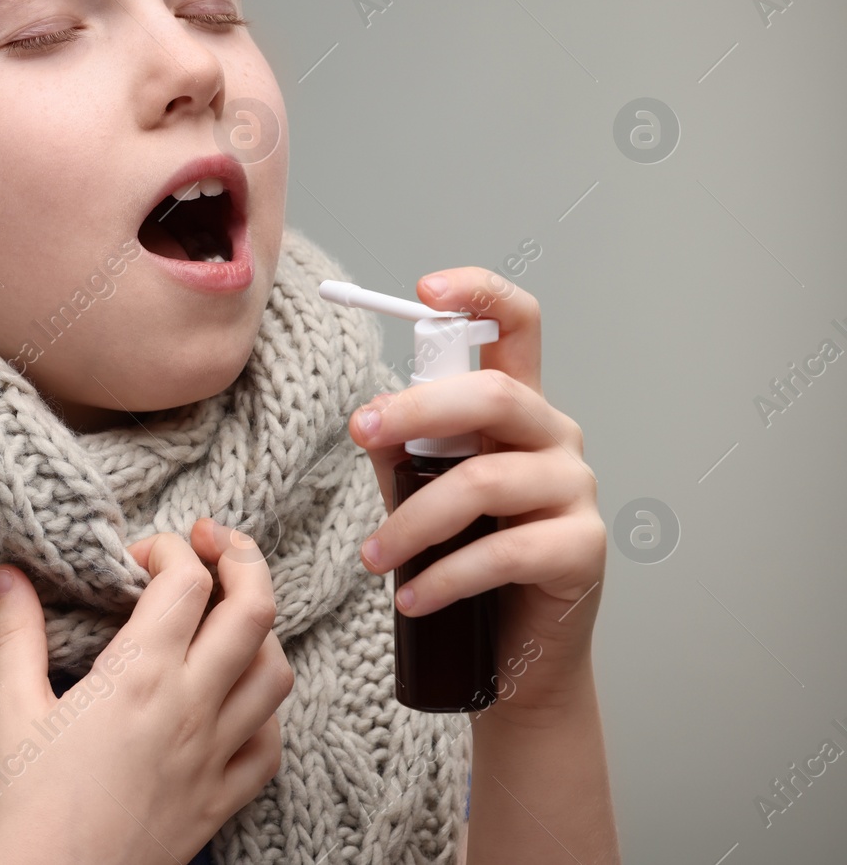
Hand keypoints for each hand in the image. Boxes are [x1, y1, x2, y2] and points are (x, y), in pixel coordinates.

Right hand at [0, 519, 292, 864]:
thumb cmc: (25, 805)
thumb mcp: (13, 708)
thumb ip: (17, 632)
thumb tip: (9, 573)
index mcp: (138, 675)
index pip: (188, 580)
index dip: (169, 549)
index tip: (138, 557)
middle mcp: (190, 708)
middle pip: (254, 609)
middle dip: (243, 559)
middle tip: (216, 543)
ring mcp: (214, 756)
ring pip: (276, 672)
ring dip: (259, 631)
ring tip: (226, 618)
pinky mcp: (222, 799)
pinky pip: (271, 743)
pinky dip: (264, 710)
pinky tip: (233, 700)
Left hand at [348, 269, 605, 719]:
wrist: (516, 654)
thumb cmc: (468, 558)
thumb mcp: (425, 491)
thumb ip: (405, 450)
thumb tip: (370, 421)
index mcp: (517, 408)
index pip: (517, 326)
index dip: (480, 294)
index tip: (425, 289)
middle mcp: (555, 437)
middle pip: (492, 394)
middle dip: (415, 409)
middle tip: (360, 432)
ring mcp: (576, 491)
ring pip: (485, 480)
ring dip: (412, 521)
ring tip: (372, 557)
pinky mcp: (583, 551)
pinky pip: (505, 552)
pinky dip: (444, 576)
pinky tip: (411, 595)